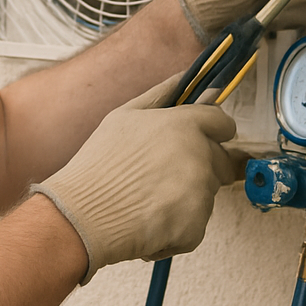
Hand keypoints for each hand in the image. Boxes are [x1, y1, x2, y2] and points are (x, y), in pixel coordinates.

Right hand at [31, 75, 235, 283]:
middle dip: (200, 169)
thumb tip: (186, 78)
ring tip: (148, 199)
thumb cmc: (99, 165)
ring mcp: (199, 193)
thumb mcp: (123, 116)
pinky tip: (149, 221)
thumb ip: (162, 95)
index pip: (223, 124)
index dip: (214, 133)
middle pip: (220, 162)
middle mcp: (198, 156)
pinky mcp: (195, 226)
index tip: (202, 142)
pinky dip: (178, 227)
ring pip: (207, 194)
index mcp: (184, 125)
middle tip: (161, 178)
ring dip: (187, 199)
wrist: (83, 216)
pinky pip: (196, 225)